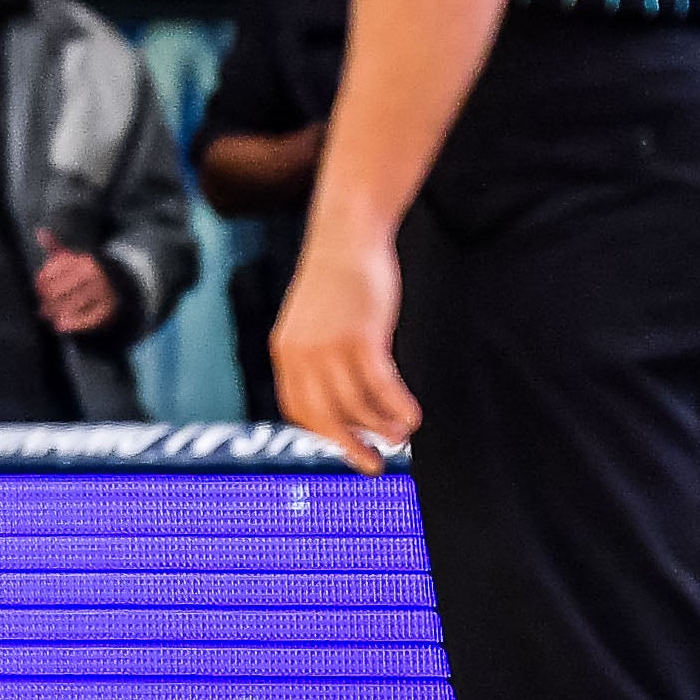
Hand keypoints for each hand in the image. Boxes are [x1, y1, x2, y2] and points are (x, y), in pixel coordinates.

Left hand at [32, 234, 120, 338]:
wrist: (118, 283)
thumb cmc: (85, 271)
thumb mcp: (73, 257)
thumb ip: (56, 247)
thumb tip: (40, 232)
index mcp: (84, 261)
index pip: (54, 273)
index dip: (41, 284)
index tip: (37, 291)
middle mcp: (95, 275)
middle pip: (60, 291)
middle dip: (47, 301)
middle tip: (40, 310)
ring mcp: (104, 292)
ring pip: (72, 306)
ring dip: (57, 314)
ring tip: (49, 318)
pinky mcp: (109, 308)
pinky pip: (87, 319)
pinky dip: (73, 324)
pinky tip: (61, 326)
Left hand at [270, 222, 418, 471]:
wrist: (347, 235)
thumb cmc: (337, 281)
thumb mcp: (314, 320)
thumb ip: (317, 356)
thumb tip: (339, 397)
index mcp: (285, 351)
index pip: (298, 408)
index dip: (323, 433)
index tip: (346, 448)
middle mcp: (301, 353)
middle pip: (325, 415)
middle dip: (350, 445)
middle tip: (373, 464)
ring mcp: (329, 346)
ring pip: (357, 404)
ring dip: (382, 426)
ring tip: (401, 435)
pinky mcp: (360, 337)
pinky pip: (381, 386)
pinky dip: (398, 406)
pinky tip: (413, 418)